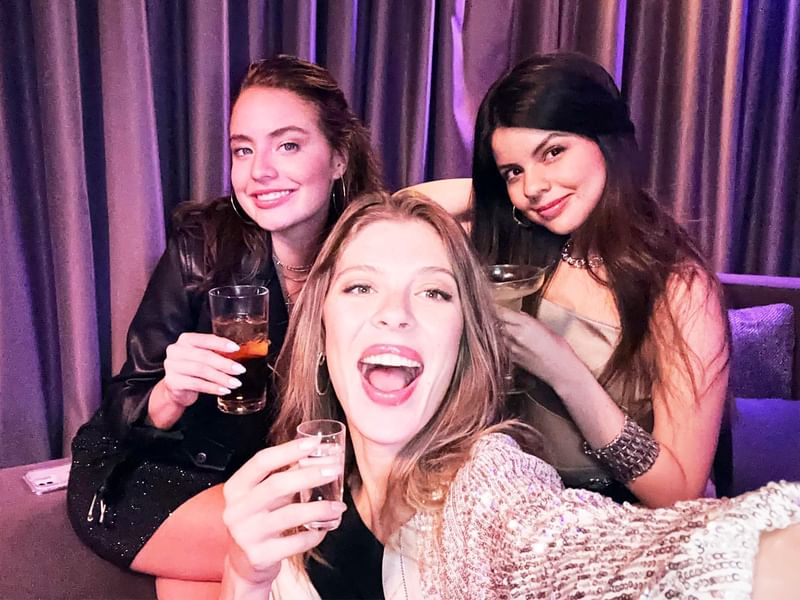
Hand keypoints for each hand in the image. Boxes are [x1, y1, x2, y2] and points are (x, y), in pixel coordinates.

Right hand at [149, 333, 245, 427]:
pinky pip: (197, 384)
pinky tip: (224, 390)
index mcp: (185, 339)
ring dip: (221, 377)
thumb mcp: (203, 356)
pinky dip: (213, 388)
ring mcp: (172, 366)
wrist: (175, 388)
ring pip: (201, 371)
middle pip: (204, 356)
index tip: (236, 349)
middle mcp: (176, 350)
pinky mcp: (173, 382)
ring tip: (235, 383)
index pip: (205, 339)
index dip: (221, 344)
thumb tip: (239, 353)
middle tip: (240, 370)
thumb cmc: (193, 369)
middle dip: (225, 364)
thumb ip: (216, 352)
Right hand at [222, 438, 346, 586]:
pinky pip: (295, 543)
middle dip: (309, 475)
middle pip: (276, 485)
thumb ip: (282, 475)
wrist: (243, 563)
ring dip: (319, 508)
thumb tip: (314, 453)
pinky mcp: (260, 556)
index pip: (261, 461)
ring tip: (338, 506)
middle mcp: (237, 510)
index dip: (289, 450)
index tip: (314, 443)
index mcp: (236, 488)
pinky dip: (314, 534)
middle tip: (333, 471)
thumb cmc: (257, 520)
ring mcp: (246, 535)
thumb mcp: (262, 496)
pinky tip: (324, 528)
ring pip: (290, 515)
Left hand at [498, 306, 586, 388]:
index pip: (503, 313)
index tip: (495, 307)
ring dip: (498, 331)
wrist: (562, 370)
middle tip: (497, 316)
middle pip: (497, 324)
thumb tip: (519, 315)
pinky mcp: (513, 359)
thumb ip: (530, 321)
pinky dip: (502, 343)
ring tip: (502, 329)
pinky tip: (508, 341)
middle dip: (497, 320)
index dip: (497, 309)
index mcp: (526, 325)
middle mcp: (517, 336)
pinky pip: (502, 347)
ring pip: (497, 336)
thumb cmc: (559, 349)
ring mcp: (513, 349)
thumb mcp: (546, 328)